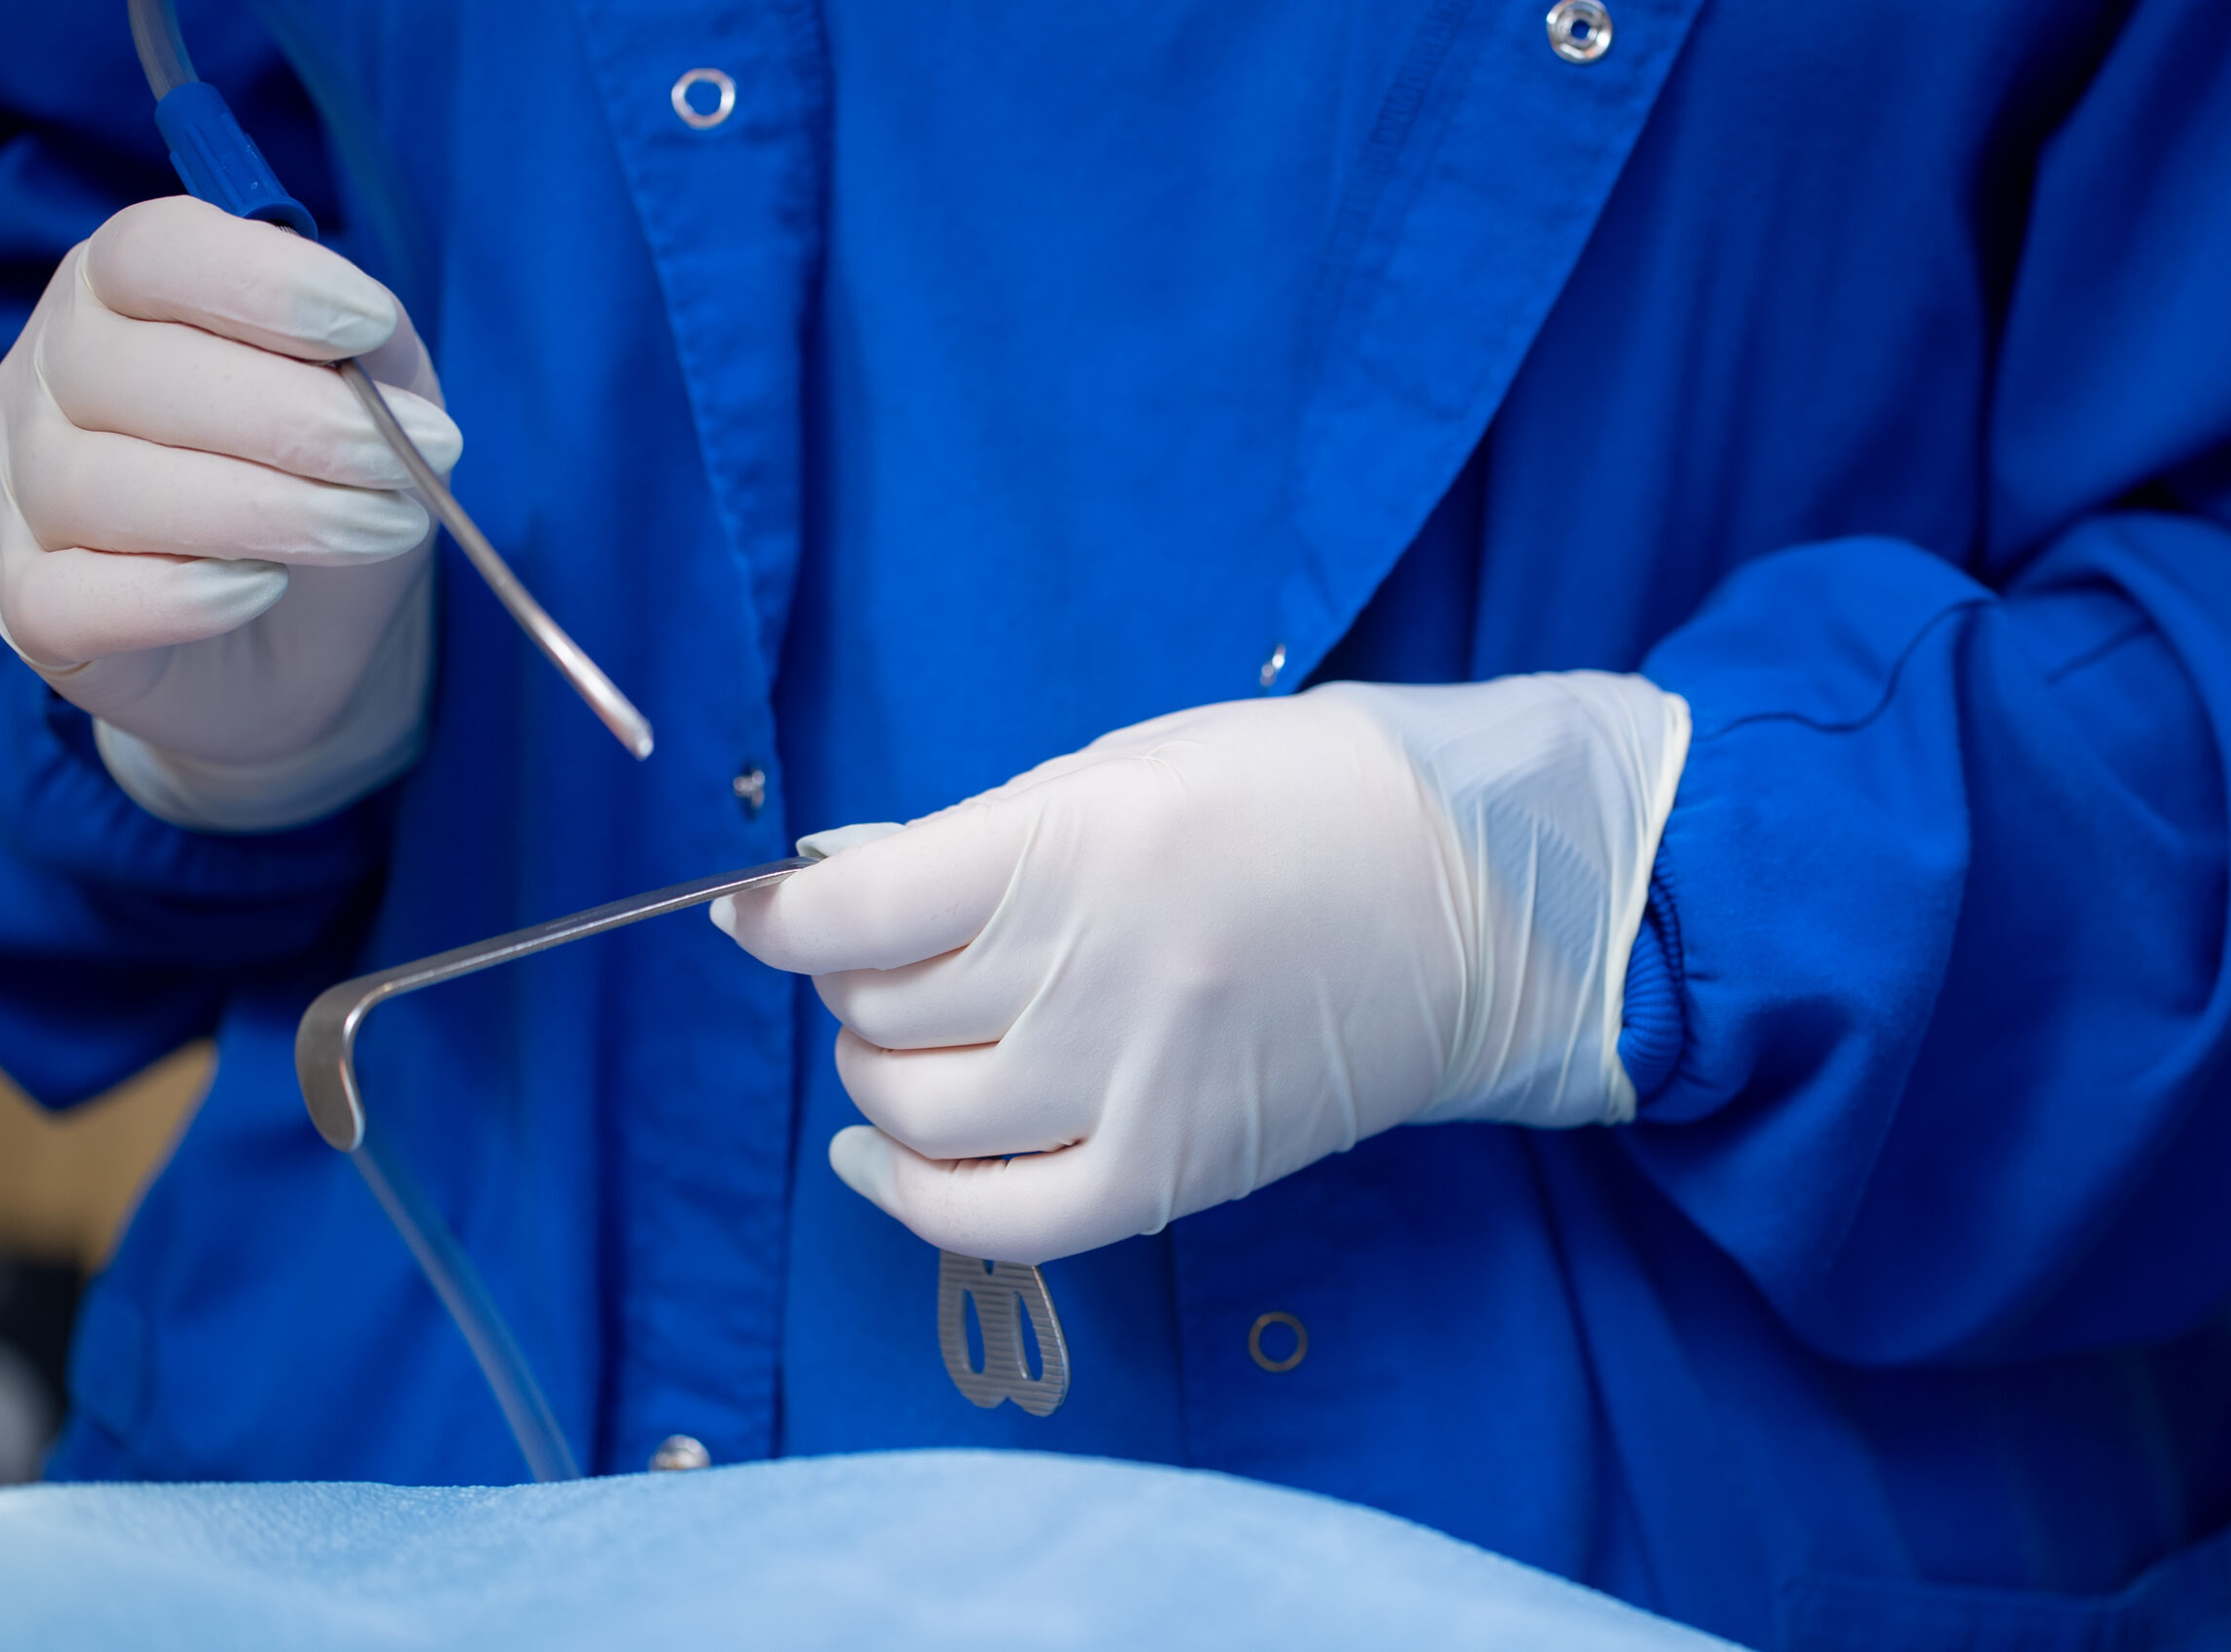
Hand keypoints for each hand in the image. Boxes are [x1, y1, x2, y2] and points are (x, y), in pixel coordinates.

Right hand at [0, 195, 460, 830]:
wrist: (311, 630)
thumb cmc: (333, 480)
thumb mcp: (379, 396)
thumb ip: (373, 356)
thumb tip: (368, 345)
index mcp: (123, 291)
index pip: (149, 252)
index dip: (260, 282)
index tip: (368, 327)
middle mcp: (53, 375)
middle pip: (126, 368)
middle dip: (288, 418)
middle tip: (399, 463)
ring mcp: (27, 490)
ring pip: (100, 485)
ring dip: (260, 510)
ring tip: (375, 529)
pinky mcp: (33, 604)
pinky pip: (70, 598)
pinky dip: (174, 595)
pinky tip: (261, 588)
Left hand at [715, 673, 1688, 1263]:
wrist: (1475, 899)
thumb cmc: (1301, 797)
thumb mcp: (1134, 766)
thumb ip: (990, 834)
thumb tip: (846, 885)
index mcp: (1082, 845)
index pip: (858, 910)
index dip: (776, 915)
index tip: (755, 909)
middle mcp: (1095, 975)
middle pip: (880, 1010)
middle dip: (852, 980)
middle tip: (888, 952)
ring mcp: (1135, 1088)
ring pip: (916, 1114)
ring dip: (878, 1072)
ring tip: (910, 1035)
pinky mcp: (1173, 1174)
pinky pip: (998, 1222)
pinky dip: (910, 1198)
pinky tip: (877, 1158)